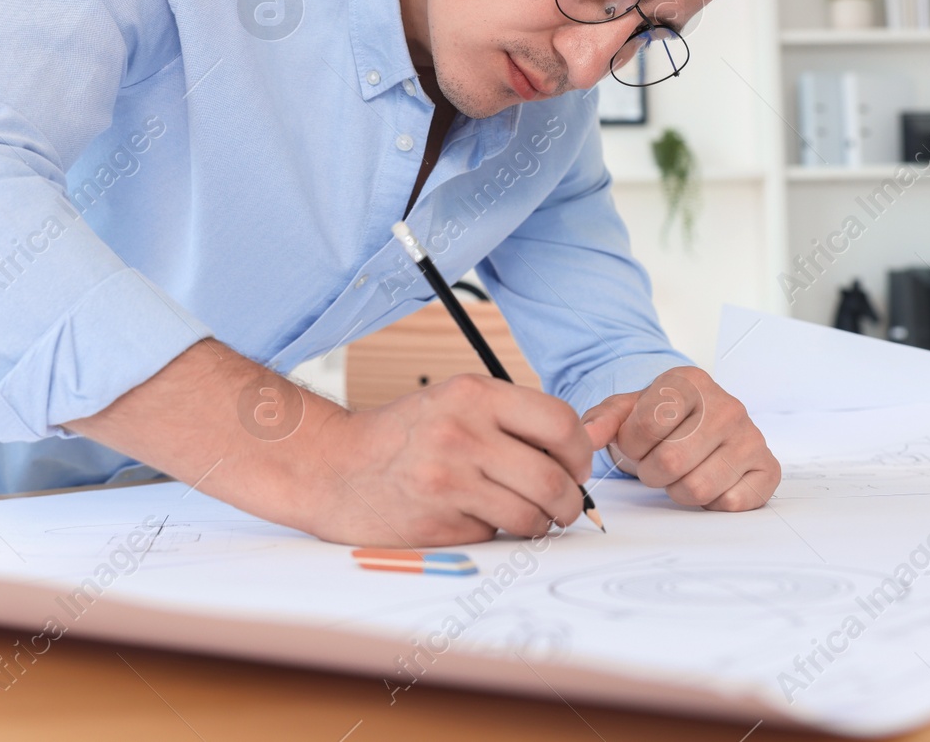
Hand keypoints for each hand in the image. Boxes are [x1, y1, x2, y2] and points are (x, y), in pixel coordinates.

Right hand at [312, 373, 594, 546]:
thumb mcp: (459, 403)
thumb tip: (594, 436)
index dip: (580, 452)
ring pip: (531, 515)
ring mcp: (449, 480)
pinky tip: (475, 516)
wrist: (335, 468)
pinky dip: (496, 532)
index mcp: (474, 394)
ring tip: (525, 515)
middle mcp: (462, 433)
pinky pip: (495, 534)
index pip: (559, 422)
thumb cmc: (405, 436)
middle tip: (565, 505)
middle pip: (553, 478)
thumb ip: (520, 417)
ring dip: (539, 523)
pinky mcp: (438, 522)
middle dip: (570, 501)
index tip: (577, 465)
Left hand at [580, 367, 779, 510]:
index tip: (638, 443)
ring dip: (678, 490)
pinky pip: (731, 503)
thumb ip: (600, 421)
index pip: (645, 428)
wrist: (696, 425)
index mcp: (690, 381)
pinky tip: (708, 480)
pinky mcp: (768, 468)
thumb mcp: (624, 411)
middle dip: (652, 472)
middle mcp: (727, 404)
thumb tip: (587, 438)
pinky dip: (711, 502)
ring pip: (699, 488)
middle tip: (656, 464)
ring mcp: (752, 436)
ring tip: (680, 472)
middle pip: (670, 463)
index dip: (631, 446)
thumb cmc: (658, 420)